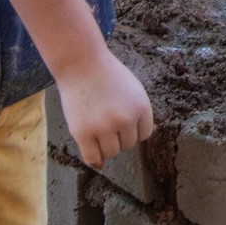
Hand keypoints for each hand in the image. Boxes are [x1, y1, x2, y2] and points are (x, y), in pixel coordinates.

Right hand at [57, 47, 154, 169]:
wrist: (81, 63)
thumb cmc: (106, 73)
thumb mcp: (132, 88)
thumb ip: (138, 110)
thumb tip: (143, 136)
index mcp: (141, 106)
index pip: (144, 134)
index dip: (133, 130)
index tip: (124, 126)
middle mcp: (125, 119)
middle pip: (128, 144)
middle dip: (119, 137)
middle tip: (107, 123)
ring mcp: (104, 127)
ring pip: (112, 153)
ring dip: (107, 146)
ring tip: (98, 131)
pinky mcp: (83, 133)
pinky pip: (93, 158)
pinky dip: (96, 161)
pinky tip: (96, 159)